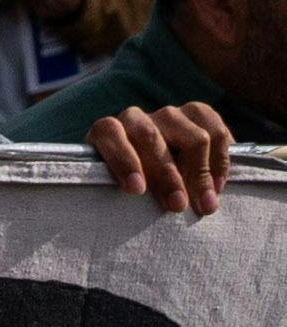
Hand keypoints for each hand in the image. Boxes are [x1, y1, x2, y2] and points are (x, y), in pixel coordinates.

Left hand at [87, 99, 229, 216]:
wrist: (148, 169)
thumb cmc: (125, 187)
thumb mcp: (112, 188)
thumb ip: (120, 190)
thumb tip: (138, 212)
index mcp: (105, 132)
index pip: (109, 132)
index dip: (123, 159)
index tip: (137, 190)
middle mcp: (136, 118)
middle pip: (152, 138)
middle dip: (167, 176)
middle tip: (178, 206)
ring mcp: (168, 114)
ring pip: (192, 136)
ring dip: (201, 173)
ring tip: (206, 204)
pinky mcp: (196, 114)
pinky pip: (218, 131)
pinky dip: (221, 160)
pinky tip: (219, 185)